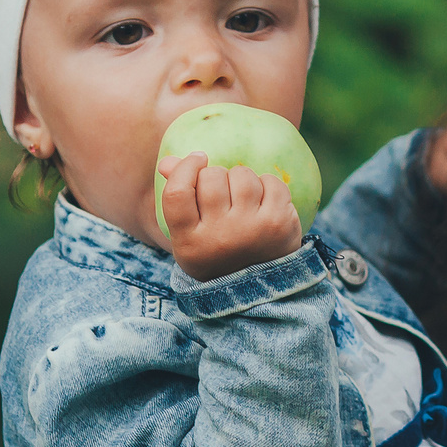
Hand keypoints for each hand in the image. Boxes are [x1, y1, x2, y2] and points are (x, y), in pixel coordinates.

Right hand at [159, 151, 302, 279]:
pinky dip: (267, 184)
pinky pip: (270, 181)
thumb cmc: (216, 251)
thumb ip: (177, 197)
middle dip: (216, 176)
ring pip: (241, 175)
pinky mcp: (280, 224)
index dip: (185, 168)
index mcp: (189, 242)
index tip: (198, 159)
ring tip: (242, 197)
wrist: (259, 287)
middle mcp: (219, 237)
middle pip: (211, 178)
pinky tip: (263, 202)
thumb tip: (167, 161)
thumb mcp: (189, 235)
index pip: (177, 193)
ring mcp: (251, 230)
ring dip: (241, 178)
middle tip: (223, 194)